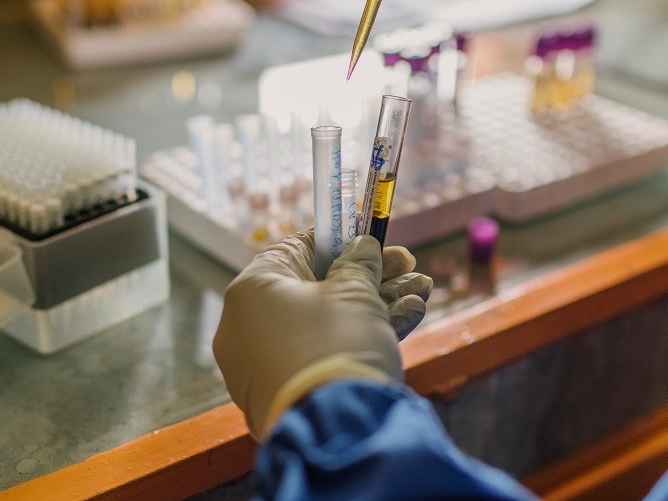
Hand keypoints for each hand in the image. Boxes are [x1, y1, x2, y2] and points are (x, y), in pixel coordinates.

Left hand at [212, 231, 432, 439]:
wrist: (338, 429)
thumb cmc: (338, 345)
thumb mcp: (355, 293)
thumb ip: (359, 264)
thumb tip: (362, 249)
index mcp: (250, 290)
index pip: (295, 249)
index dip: (339, 241)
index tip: (371, 238)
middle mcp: (246, 327)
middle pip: (315, 288)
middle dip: (369, 277)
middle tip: (408, 268)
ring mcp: (262, 365)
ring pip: (325, 324)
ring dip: (376, 306)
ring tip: (421, 293)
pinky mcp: (283, 394)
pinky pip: (322, 355)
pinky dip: (359, 338)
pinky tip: (409, 319)